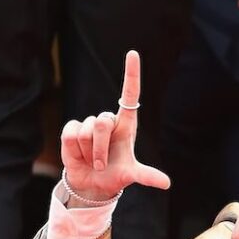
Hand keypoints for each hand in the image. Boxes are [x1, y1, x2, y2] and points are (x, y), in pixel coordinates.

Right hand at [59, 50, 170, 201]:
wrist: (92, 184)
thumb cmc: (114, 175)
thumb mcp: (130, 175)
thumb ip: (147, 176)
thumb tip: (166, 184)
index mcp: (125, 125)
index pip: (130, 95)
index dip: (131, 74)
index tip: (133, 53)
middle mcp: (108, 121)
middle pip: (103, 123)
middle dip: (101, 149)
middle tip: (102, 164)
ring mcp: (89, 124)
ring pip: (87, 132)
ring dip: (90, 153)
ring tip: (93, 161)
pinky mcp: (71, 129)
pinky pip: (72, 135)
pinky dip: (76, 150)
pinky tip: (79, 155)